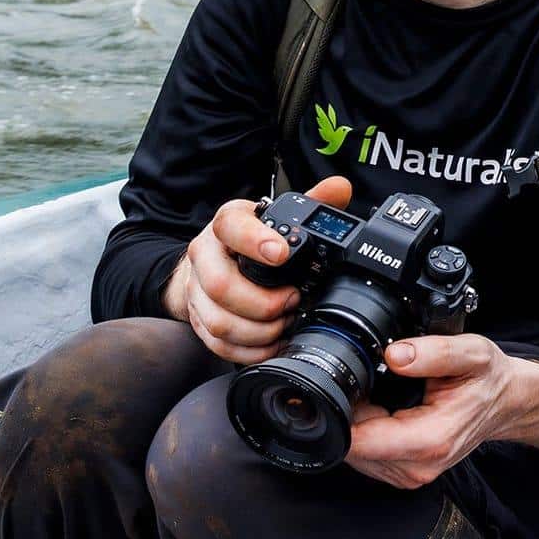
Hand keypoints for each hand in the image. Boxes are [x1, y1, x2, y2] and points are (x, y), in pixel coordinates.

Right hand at [162, 176, 351, 362]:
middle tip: (292, 301)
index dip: (255, 241)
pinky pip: (217, 344)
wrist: (210, 259)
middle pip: (221, 285)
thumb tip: (340, 188)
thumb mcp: (276, 215)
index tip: (281, 253)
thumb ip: (311, 201)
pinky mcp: (198, 318)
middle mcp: (206, 256)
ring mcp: (198, 290)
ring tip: (284, 324)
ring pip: (219, 321)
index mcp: (227, 224)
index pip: (231, 228)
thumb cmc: (248, 236)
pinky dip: (248, 350)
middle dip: (263, 302)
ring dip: (258, 331)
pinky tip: (271, 343)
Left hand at [346, 335, 538, 488]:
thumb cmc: (489, 379)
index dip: (340, 414)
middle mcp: (417, 466)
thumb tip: (394, 353)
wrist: (506, 404)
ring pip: (356, 452)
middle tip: (362, 380)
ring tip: (376, 391)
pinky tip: (381, 406)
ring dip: (356, 421)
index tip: (337, 387)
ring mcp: (410, 473)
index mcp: (430, 440)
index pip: (361, 442)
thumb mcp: (471, 352)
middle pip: (352, 446)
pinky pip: (367, 453)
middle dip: (346, 413)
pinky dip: (366, 429)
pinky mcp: (404, 471)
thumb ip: (434, 352)